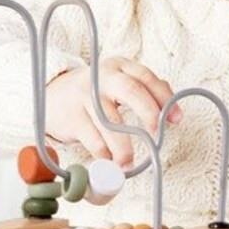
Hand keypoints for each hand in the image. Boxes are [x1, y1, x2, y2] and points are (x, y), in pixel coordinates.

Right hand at [45, 57, 180, 167]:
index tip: (176, 119)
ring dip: (123, 147)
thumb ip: (144, 91)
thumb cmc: (94, 93)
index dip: (164, 98)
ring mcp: (85, 96)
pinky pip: (93, 139)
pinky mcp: (72, 117)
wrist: (53, 96)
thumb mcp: (118, 83)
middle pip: (130, 90)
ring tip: (128, 162)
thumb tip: (171, 110)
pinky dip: (104, 154)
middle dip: (148, 113)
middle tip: (155, 136)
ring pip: (110, 122)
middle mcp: (102, 77)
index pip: (146, 77)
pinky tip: (109, 161)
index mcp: (118, 66)